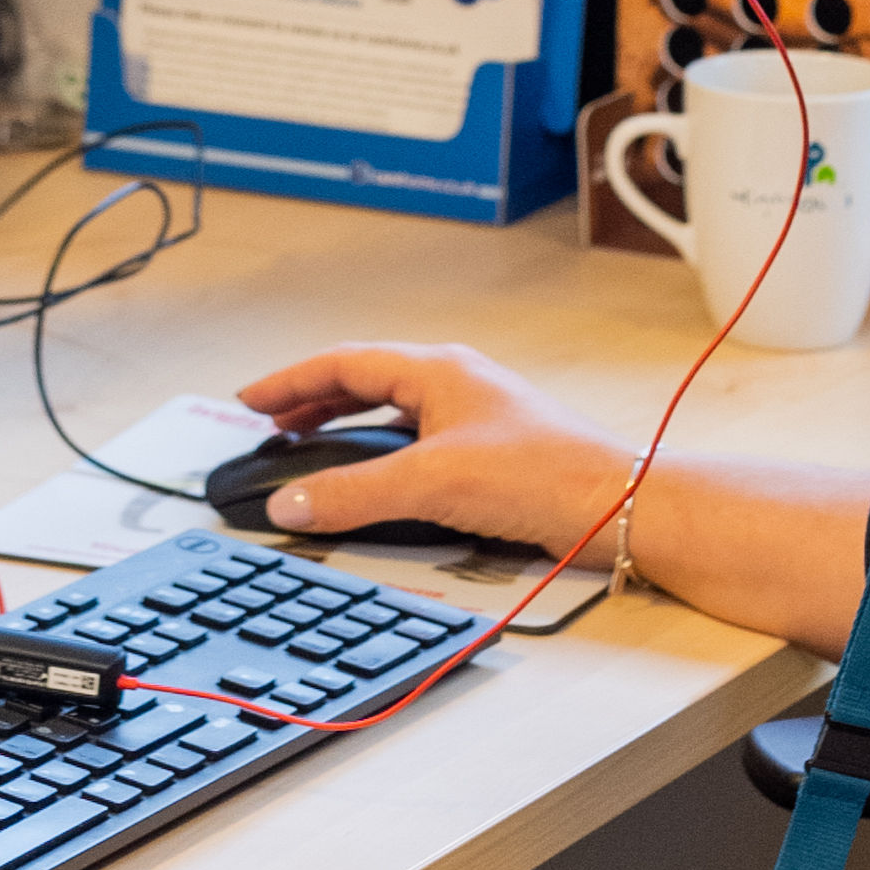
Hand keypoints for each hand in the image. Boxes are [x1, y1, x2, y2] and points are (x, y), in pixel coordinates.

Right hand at [225, 339, 637, 562]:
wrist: (617, 507)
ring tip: (311, 452)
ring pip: (393, 414)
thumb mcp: (431, 482)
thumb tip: (291, 503)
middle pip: (366, 383)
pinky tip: (375, 485)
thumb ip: (354, 495)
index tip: (251, 398)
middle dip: (314, 403)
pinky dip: (381, 458)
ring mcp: (475, 420)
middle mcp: (456, 386)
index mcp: (439, 370)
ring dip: (347, 430)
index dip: (291, 381)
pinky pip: (417, 445)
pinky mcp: (490, 458)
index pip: (344, 363)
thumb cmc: (544, 474)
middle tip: (271, 425)